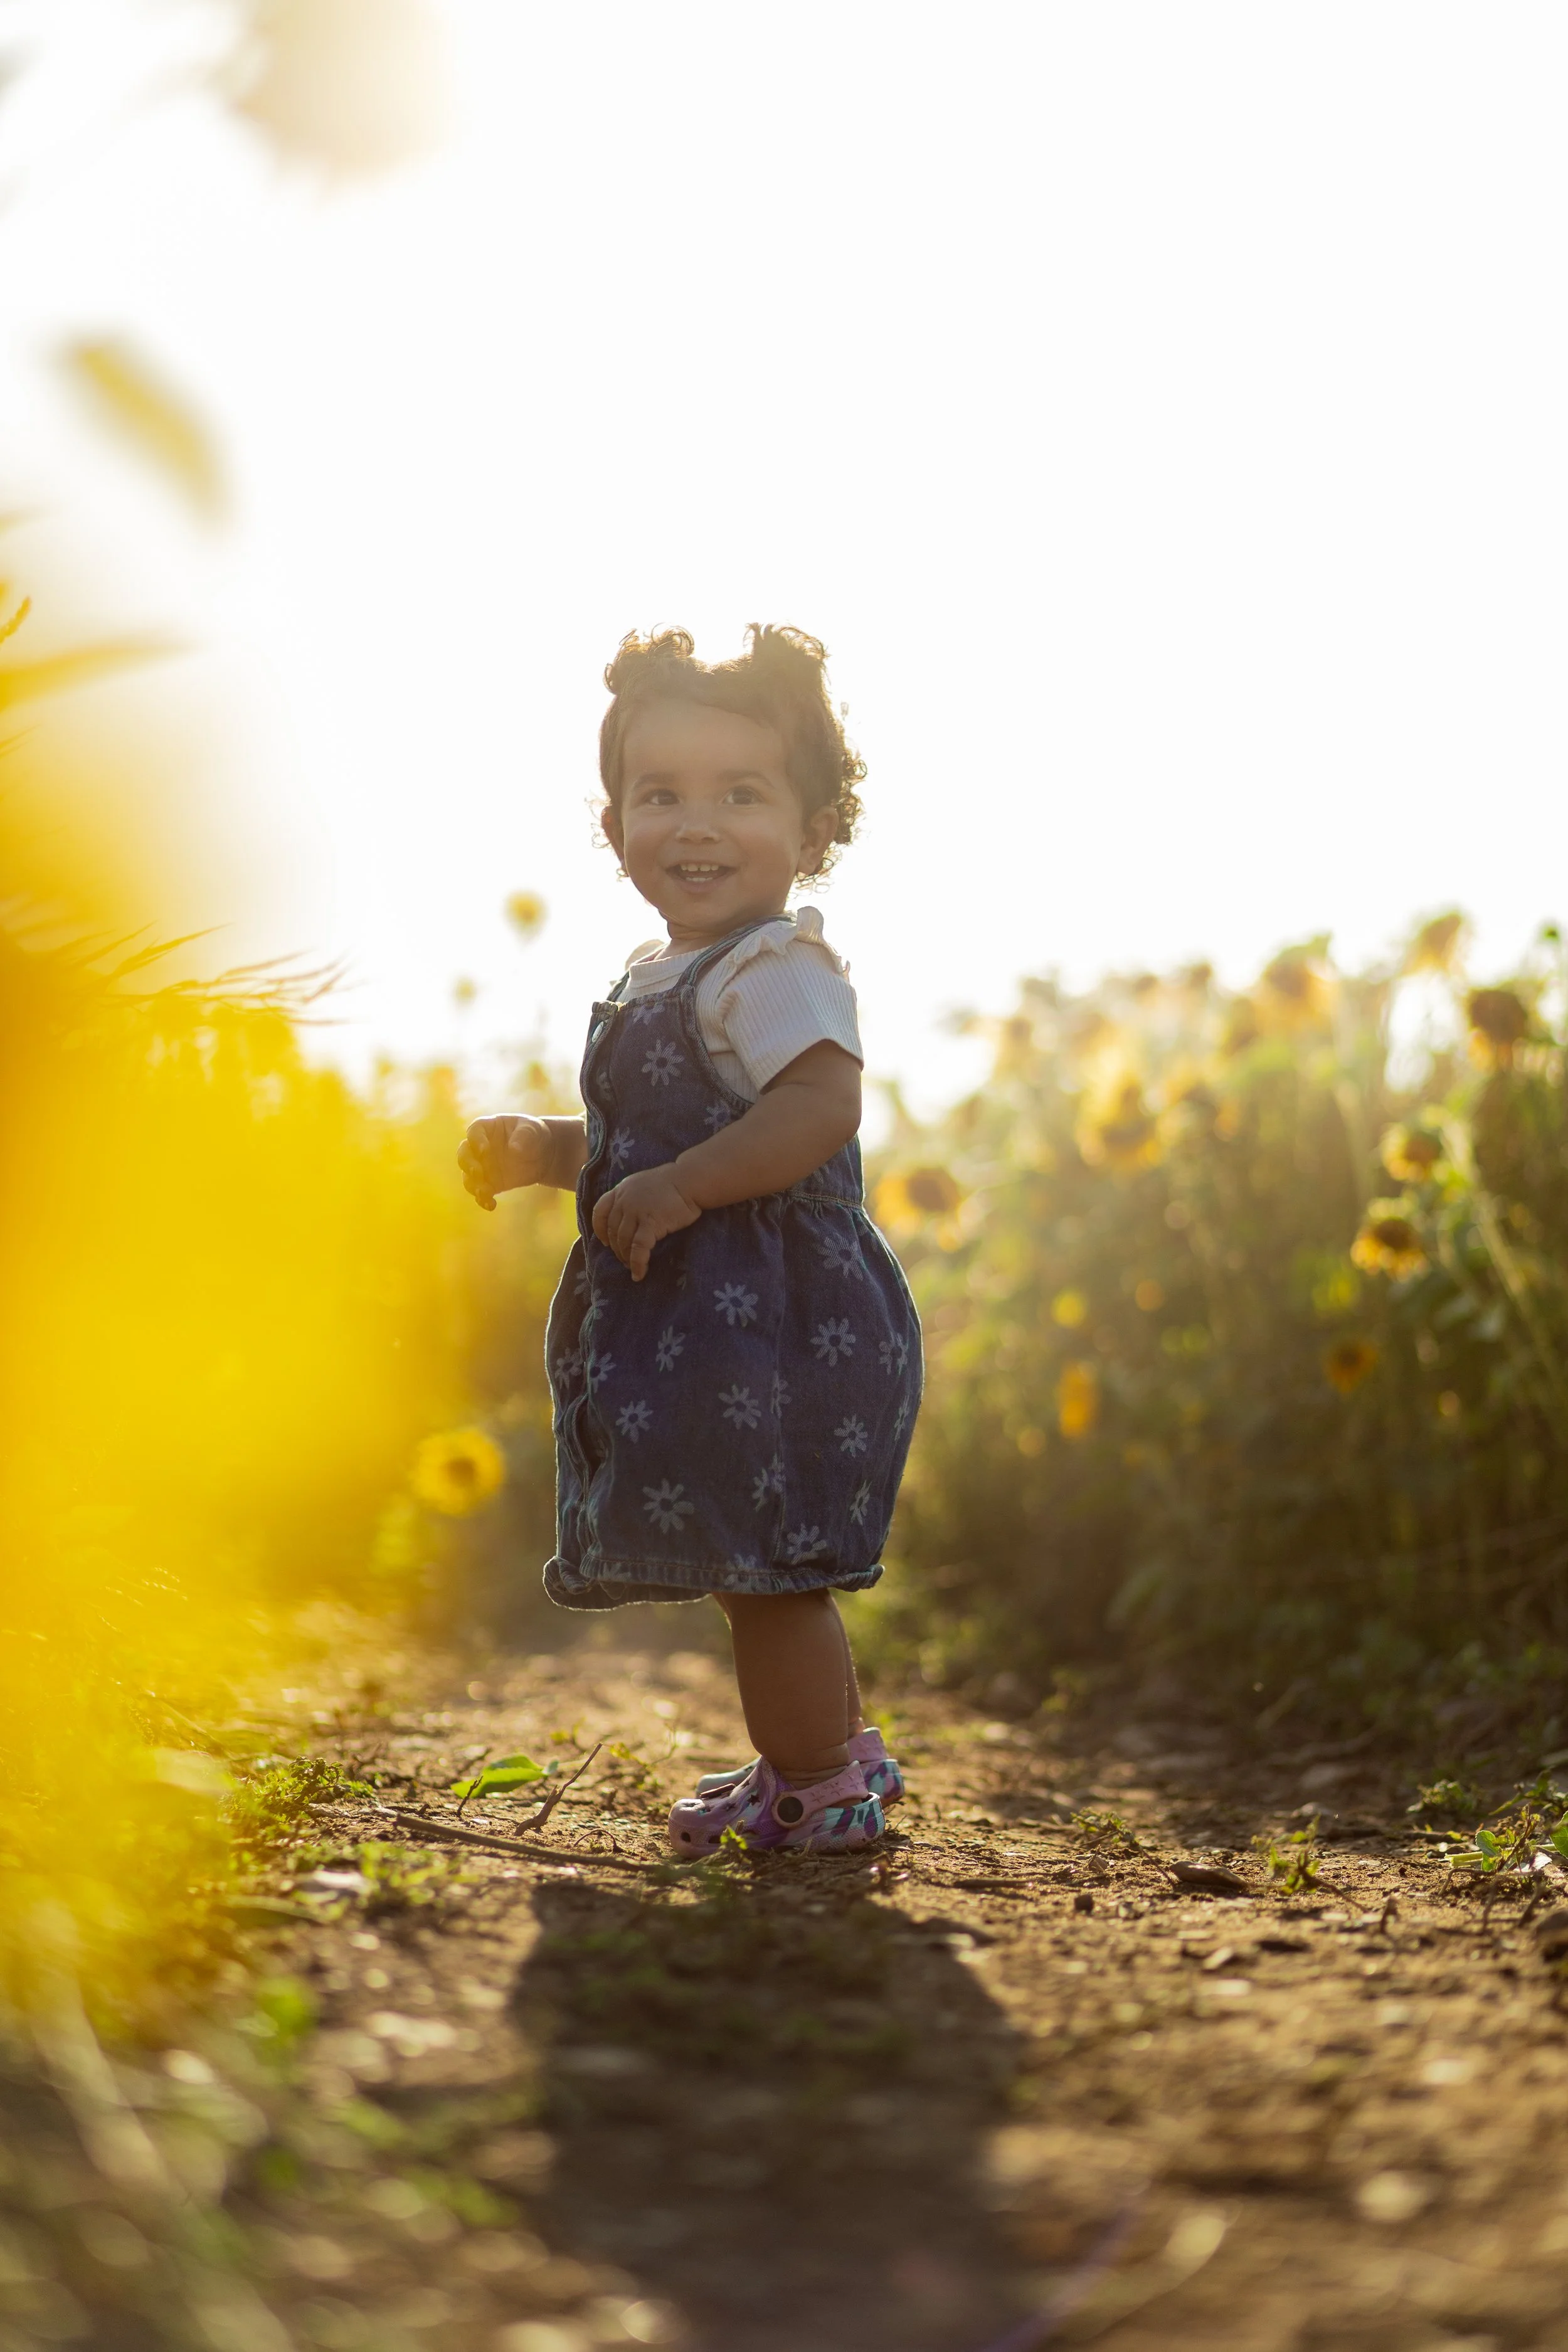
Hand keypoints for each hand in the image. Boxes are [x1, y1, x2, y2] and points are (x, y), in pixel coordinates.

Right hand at [458, 1114, 549, 1209]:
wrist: (544, 1154)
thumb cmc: (534, 1134)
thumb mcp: (532, 1129)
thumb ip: (523, 1135)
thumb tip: (514, 1149)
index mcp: (487, 1128)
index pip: (474, 1132)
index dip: (476, 1141)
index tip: (484, 1150)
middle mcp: (479, 1148)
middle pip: (464, 1155)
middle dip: (468, 1164)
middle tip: (478, 1172)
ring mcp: (483, 1166)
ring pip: (468, 1176)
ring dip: (473, 1185)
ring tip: (485, 1192)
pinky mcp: (490, 1183)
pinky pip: (481, 1192)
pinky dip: (483, 1199)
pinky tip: (491, 1205)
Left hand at [591, 1163, 701, 1279]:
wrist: (690, 1179)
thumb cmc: (672, 1182)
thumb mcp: (643, 1184)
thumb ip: (632, 1197)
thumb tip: (628, 1217)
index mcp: (621, 1190)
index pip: (600, 1211)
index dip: (599, 1229)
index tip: (604, 1242)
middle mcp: (624, 1200)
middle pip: (613, 1231)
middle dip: (617, 1249)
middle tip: (624, 1260)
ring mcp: (636, 1211)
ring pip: (623, 1241)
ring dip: (625, 1258)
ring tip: (632, 1267)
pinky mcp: (651, 1223)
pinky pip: (639, 1248)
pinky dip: (637, 1263)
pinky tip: (639, 1274)